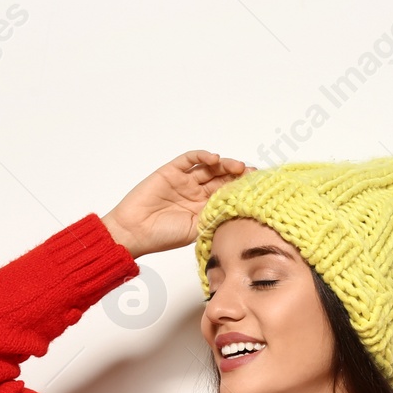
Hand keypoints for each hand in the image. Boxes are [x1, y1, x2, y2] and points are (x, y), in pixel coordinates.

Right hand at [100, 149, 257, 257]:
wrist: (135, 232)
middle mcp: (195, 193)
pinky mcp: (170, 171)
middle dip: (237, 174)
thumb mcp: (196, 229)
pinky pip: (189, 159)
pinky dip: (202, 156)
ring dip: (224, 164)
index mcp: (203, 208)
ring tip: (236, 166)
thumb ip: (214, 216)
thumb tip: (241, 210)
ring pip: (208, 167)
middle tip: (250, 173)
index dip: (241, 188)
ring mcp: (183, 181)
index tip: (257, 187)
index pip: (226, 193)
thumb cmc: (163, 236)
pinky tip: (214, 158)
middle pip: (221, 178)